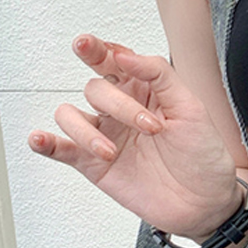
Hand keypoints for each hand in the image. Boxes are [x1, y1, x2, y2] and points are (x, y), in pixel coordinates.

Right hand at [28, 35, 242, 239]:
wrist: (206, 201)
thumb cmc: (202, 155)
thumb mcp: (192, 108)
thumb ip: (159, 75)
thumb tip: (124, 55)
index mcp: (145, 90)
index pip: (113, 61)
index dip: (96, 49)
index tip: (87, 45)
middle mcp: (121, 110)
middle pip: (95, 89)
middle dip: (119, 105)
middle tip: (150, 127)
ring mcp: (106, 136)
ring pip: (70, 115)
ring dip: (85, 131)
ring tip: (110, 151)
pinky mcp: (94, 165)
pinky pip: (61, 149)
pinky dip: (46, 142)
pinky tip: (42, 139)